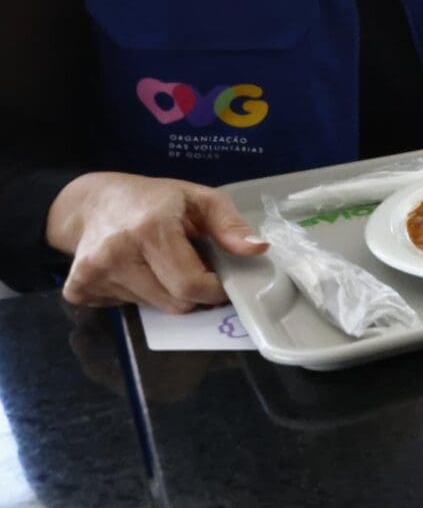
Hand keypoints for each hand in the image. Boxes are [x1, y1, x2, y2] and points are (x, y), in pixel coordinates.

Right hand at [47, 172, 264, 312]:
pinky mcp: (79, 289)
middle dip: (192, 292)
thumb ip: (230, 225)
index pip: (191, 285)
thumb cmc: (153, 200)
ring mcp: (93, 275)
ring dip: (164, 293)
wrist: (91, 204)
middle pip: (174, 303)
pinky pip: (124, 309)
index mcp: (150, 230)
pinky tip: (133, 271)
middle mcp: (116, 255)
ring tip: (157, 263)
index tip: (220, 279)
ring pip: (152, 308)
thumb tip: (258, 249)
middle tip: (190, 267)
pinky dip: (137, 296)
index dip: (214, 289)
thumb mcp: (198, 198)